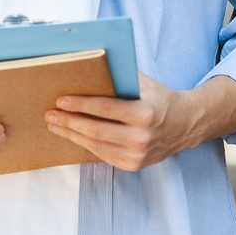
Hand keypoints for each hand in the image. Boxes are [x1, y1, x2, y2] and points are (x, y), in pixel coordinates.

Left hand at [47, 72, 207, 171]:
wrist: (185, 124)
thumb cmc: (160, 99)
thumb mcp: (144, 84)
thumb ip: (120, 78)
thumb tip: (89, 69)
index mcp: (145, 114)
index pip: (105, 109)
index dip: (81, 105)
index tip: (61, 101)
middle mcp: (142, 137)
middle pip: (96, 130)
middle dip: (69, 122)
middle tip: (50, 115)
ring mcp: (138, 155)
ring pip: (96, 145)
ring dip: (72, 135)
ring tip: (56, 125)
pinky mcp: (134, 165)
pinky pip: (103, 155)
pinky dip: (86, 145)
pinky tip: (73, 135)